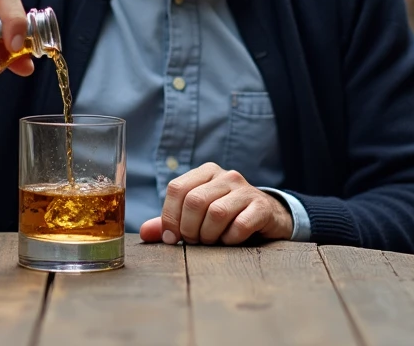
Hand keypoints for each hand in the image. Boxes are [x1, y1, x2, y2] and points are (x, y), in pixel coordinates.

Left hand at [139, 162, 292, 245]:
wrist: (267, 217)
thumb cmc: (226, 217)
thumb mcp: (197, 216)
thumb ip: (171, 222)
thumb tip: (145, 233)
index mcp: (205, 172)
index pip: (176, 188)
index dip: (169, 217)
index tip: (172, 238)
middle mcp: (225, 175)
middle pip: (194, 201)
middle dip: (189, 229)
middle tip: (194, 241)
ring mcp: (245, 189)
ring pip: (216, 212)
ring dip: (209, 235)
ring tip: (212, 241)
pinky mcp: (261, 206)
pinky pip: (239, 225)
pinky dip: (230, 239)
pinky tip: (231, 240)